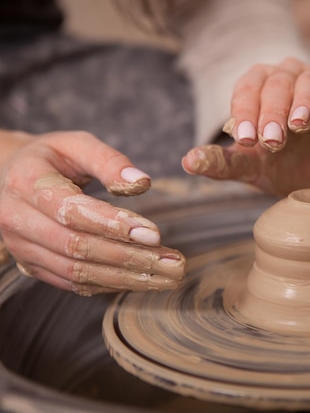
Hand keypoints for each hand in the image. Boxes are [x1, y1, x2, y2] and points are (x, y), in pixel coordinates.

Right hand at [0, 130, 184, 294]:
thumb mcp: (77, 144)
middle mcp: (17, 220)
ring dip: (127, 278)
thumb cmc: (52, 158)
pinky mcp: (32, 266)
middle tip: (173, 263)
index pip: (72, 211)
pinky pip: (73, 283)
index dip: (114, 224)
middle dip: (130, 258)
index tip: (155, 234)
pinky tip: (143, 281)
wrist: (10, 177)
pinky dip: (110, 285)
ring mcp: (22, 248)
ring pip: (77, 272)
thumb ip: (109, 161)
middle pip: (77, 247)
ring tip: (167, 277)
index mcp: (26, 183)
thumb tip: (142, 183)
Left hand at [182, 57, 309, 195]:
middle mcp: (287, 78)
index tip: (247, 139)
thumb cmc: (282, 166)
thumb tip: (188, 162)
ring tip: (299, 124)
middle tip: (273, 140)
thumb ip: (222, 164)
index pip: (247, 91)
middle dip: (272, 111)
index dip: (246, 112)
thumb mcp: (251, 167)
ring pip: (308, 81)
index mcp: (258, 88)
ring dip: (302, 101)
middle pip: (276, 84)